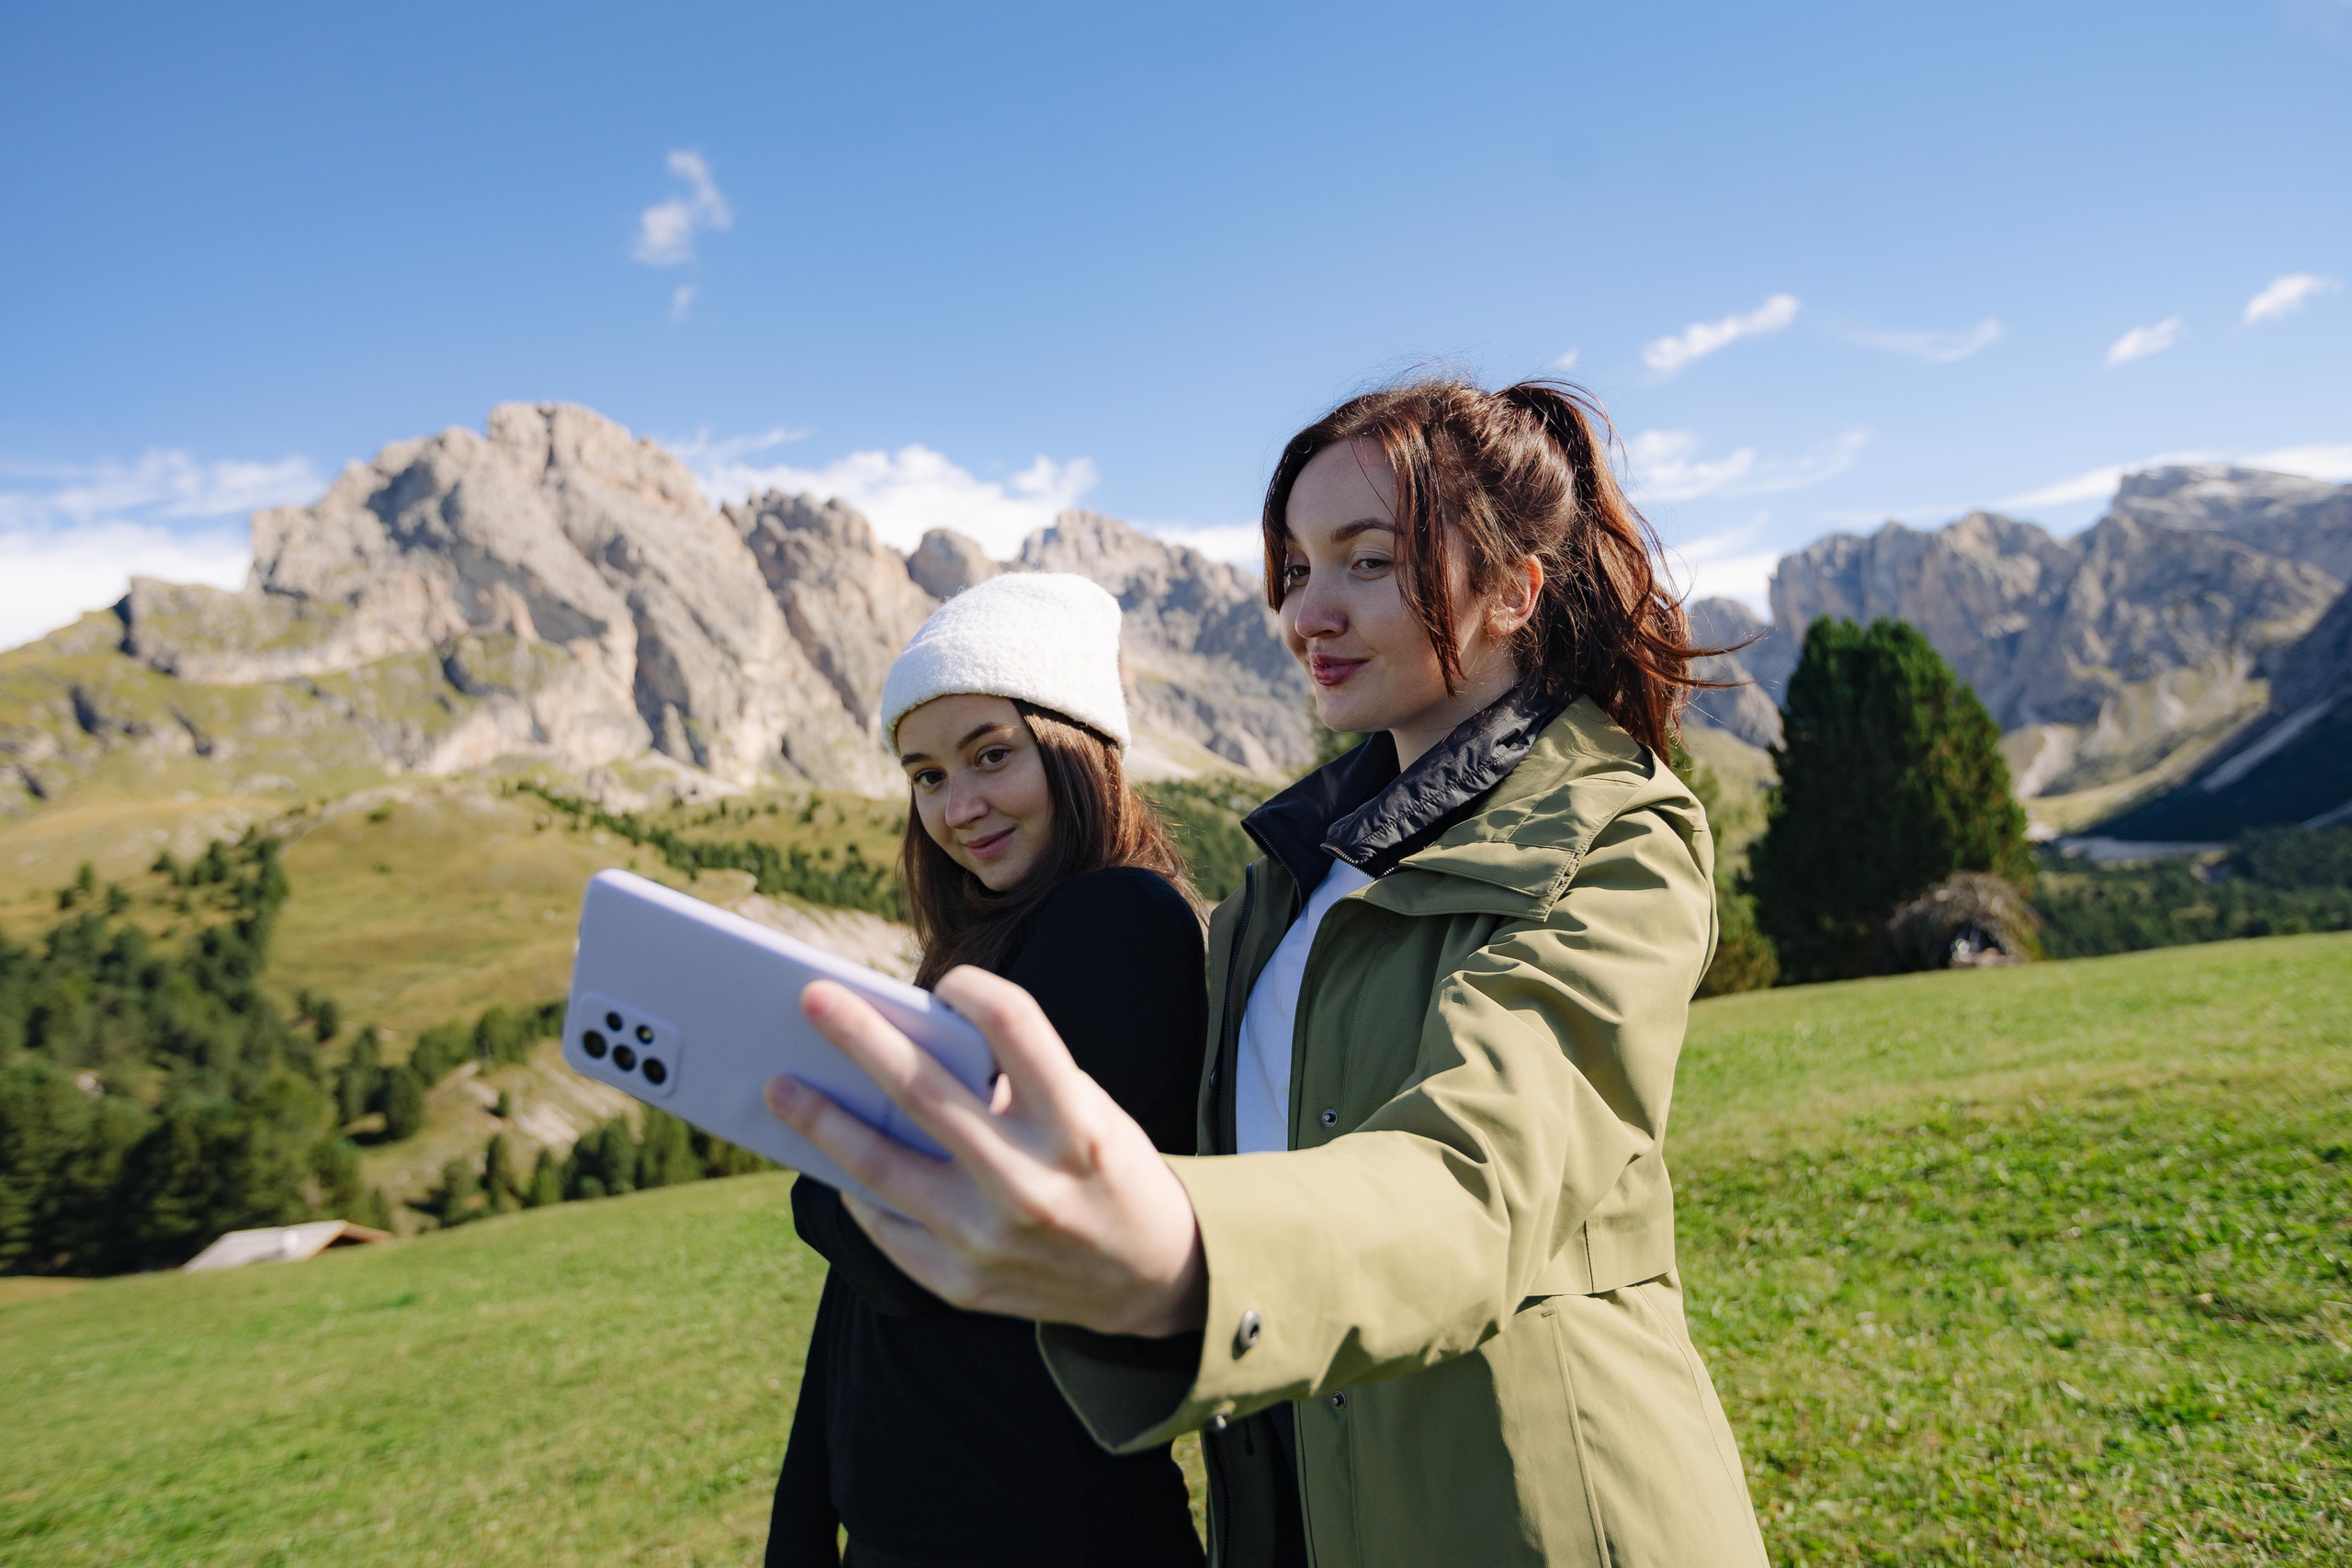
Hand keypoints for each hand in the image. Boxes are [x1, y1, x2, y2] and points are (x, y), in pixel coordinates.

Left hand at [765, 966, 1207, 1337]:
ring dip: (823, 1122)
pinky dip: (857, 1188)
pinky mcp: (961, 1284)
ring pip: (882, 1170)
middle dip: (860, 1039)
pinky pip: (888, 1227)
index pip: (1016, 1029)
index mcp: (1075, 1126)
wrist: (1154, 1279)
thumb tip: (904, 1047)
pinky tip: (832, 1158)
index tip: (947, 980)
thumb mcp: (1085, 1112)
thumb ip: (1012, 1082)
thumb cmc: (1104, 1168)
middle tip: (810, 999)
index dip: (976, 990)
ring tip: (780, 1087)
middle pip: (925, 1094)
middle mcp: (1030, 1184)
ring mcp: (989, 1241)